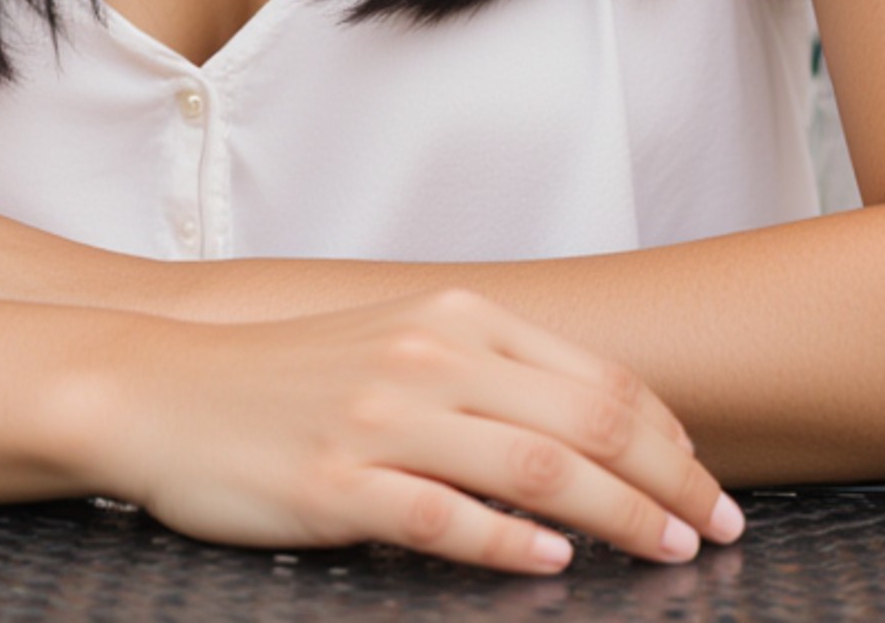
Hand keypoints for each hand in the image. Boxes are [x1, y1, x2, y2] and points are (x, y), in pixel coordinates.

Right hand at [80, 284, 742, 575]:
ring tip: (668, 552)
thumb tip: (592, 425)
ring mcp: (382, 421)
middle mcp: (427, 358)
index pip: (595, 378)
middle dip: (669, 480)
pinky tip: (554, 564)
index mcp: (452, 319)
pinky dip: (510, 542)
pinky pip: (444, 517)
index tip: (709, 485)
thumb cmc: (289, 378)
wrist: (166, 390)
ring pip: (534, 467)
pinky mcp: (338, 484)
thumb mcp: (397, 344)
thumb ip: (487, 373)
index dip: (668, 436)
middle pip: (584, 421)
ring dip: (618, 515)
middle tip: (719, 530)